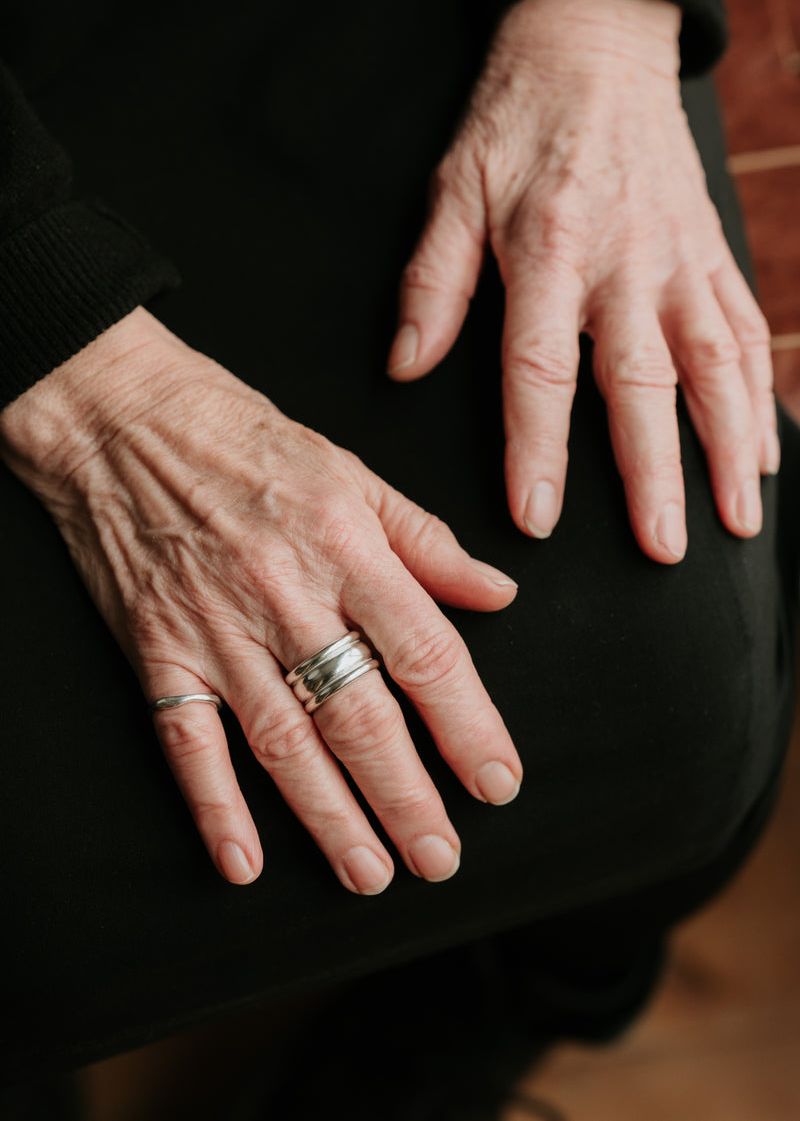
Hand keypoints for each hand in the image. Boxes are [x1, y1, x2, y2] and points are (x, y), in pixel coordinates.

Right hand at [0, 308, 521, 891]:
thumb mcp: (352, 471)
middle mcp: (287, 596)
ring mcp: (217, 631)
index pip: (425, 654)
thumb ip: (428, 541)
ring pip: (284, 743)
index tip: (497, 782)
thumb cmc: (244, 438)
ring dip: (330, 817)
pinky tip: (244, 860)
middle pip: (360, 716)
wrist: (125, 419)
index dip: (468, 726)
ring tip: (370, 874)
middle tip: (440, 859)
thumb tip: (498, 593)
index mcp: (346, 548)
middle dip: (406, 797)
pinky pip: (187, 741)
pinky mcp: (159, 652)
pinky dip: (213, 805)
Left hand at [388, 0, 777, 562]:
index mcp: (549, 252)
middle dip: (657, 473)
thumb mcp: (452, 189)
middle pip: (645, 384)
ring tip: (741, 521)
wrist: (596, 49)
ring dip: (732, 448)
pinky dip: (761, 397)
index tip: (537, 518)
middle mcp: (624, 264)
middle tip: (664, 548)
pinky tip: (766, 455)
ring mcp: (680, 261)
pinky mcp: (713, 254)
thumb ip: (432, 283)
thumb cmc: (515, 124)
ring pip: (717, 366)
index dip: (539, 449)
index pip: (542, 370)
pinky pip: (748, 332)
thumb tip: (406, 368)